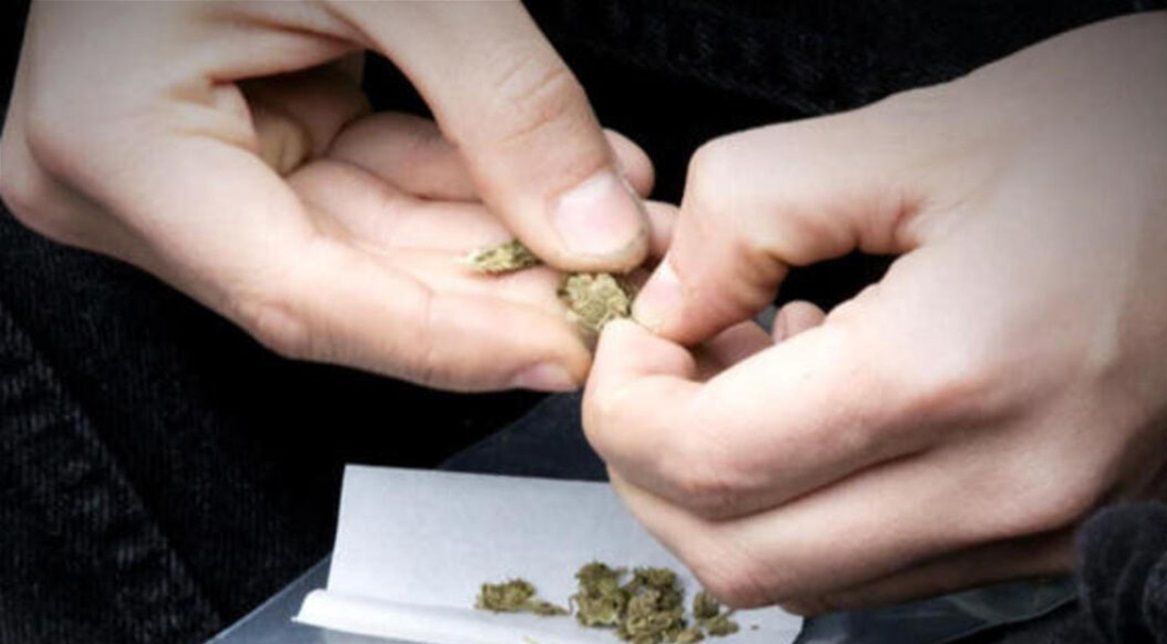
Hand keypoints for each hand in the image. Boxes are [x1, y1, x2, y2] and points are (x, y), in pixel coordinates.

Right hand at [1, 2, 651, 389]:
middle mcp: (133, 184)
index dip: (451, 341)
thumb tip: (597, 232)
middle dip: (504, 291)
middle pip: (350, 283)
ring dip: (506, 239)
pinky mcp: (246, 132)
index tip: (569, 353)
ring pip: (374, 243)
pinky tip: (568, 186)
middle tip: (621, 289)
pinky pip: (371, 185)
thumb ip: (501, 102)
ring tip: (620, 230)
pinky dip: (471, 186)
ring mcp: (188, 162)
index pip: (303, 298)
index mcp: (119, 148)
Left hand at [584, 12, 1166, 611]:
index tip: (634, 334)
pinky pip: (879, 569)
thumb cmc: (1147, 147)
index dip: (627, 404)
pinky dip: (812, 508)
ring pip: (802, 581)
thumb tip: (671, 298)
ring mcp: (1032, 533)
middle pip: (737, 557)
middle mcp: (1000, 488)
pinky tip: (836, 405)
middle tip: (672, 359)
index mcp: (957, 372)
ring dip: (731, 492)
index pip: (711, 461)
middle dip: (655, 466)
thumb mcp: (927, 130)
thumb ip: (756, 208)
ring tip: (762, 366)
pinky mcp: (1049, 541)